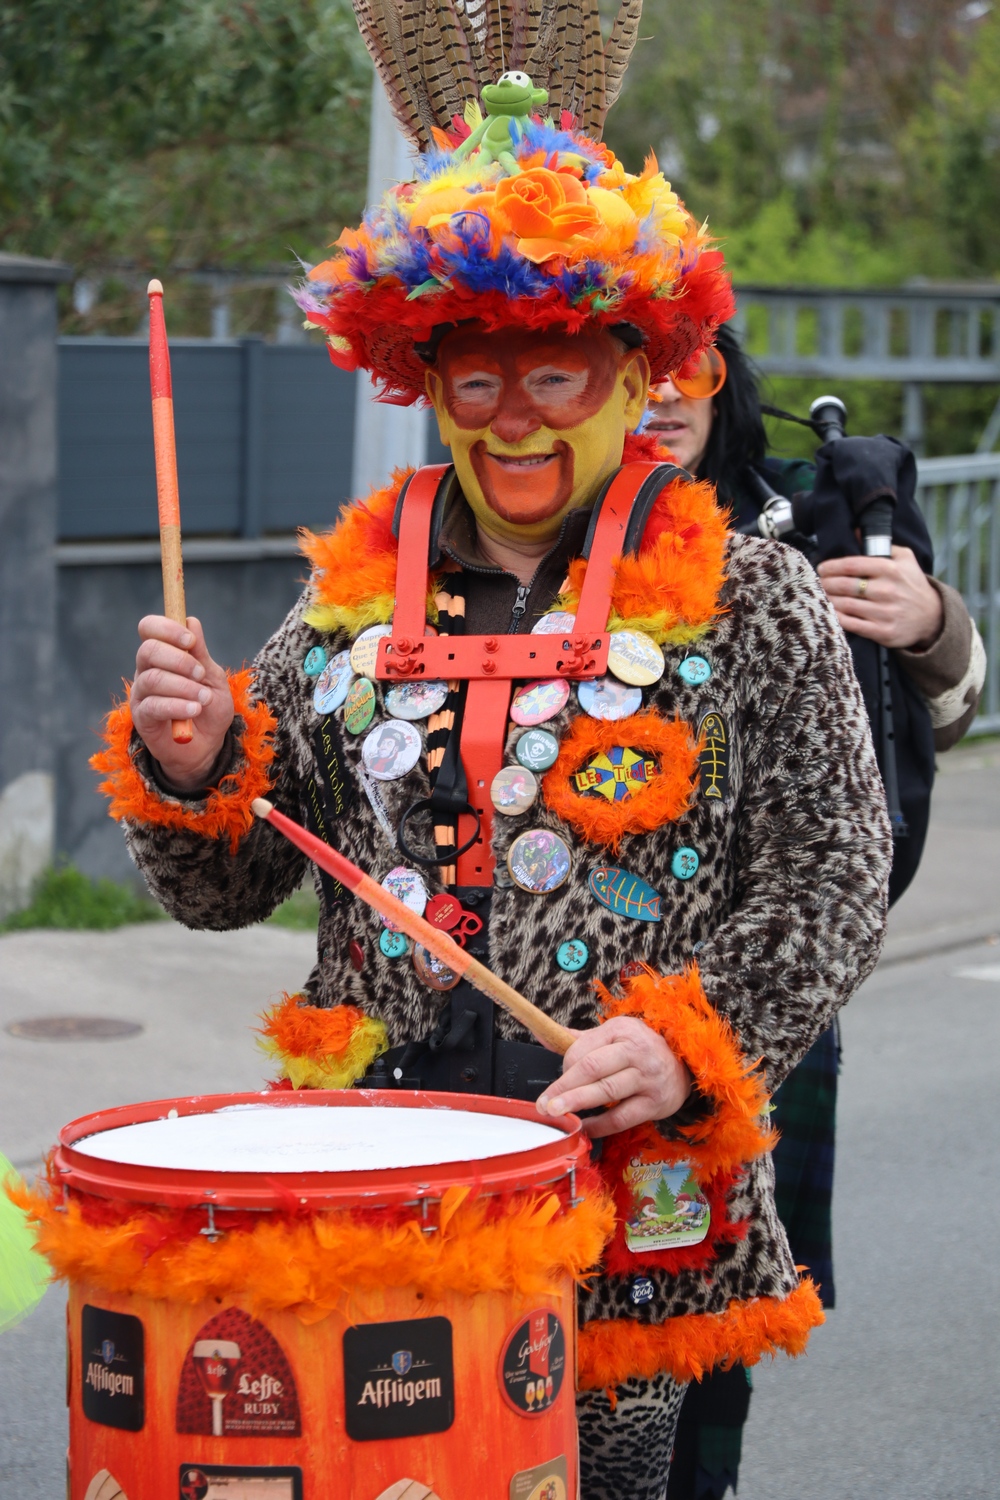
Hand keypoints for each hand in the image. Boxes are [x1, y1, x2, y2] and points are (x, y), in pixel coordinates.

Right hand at [131, 615, 234, 788]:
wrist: (208, 745)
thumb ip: (200, 653)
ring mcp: (142, 694)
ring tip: (204, 698)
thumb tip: (191, 621)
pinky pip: (154, 706)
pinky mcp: (142, 718)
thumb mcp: (212, 677)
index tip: (191, 641)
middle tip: (200, 673)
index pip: (149, 628)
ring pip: (152, 679)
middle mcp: (146, 671)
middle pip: (148, 651)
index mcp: (162, 655)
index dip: (167, 628)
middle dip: (178, 659)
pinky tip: (194, 710)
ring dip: (183, 686)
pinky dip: (177, 705)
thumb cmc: (209, 707)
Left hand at [537, 1016, 691, 1138]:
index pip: (585, 1049)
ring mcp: (648, 1078)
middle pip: (593, 1068)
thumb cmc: (640, 1052)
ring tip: (556, 1113)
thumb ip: (580, 1040)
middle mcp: (637, 1051)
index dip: (565, 1067)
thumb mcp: (615, 1036)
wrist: (683, 1070)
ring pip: (607, 1091)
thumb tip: (543, 1034)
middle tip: (544, 1103)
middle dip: (565, 1086)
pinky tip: (583, 1127)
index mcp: (623, 1029)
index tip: (554, 1082)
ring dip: (578, 1102)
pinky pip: (621, 1118)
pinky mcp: (655, 1103)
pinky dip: (599, 1126)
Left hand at [817, 546, 942, 649]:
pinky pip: (851, 624)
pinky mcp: (882, 632)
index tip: (822, 568)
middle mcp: (887, 590)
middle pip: (845, 585)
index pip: (852, 565)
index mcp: (891, 570)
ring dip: (829, 600)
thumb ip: (883, 545)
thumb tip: (856, 531)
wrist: (932, 616)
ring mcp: (884, 613)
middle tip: (819, 583)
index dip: (831, 566)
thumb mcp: (905, 558)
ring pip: (845, 605)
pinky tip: (830, 612)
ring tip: (822, 595)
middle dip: (826, 583)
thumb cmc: (912, 584)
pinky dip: (837, 617)